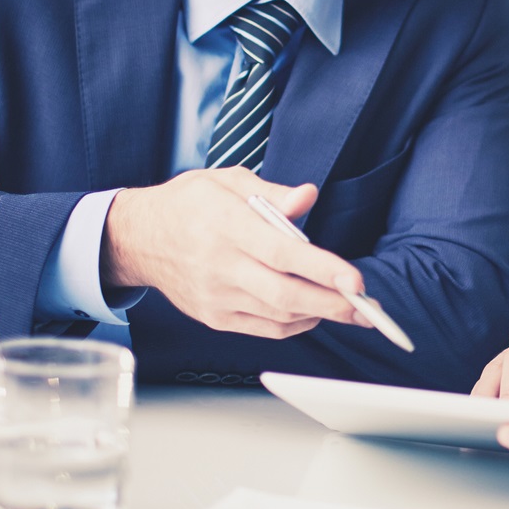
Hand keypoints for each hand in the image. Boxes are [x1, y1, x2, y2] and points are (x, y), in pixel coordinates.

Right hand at [100, 167, 369, 338]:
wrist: (139, 238)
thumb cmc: (189, 204)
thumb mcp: (226, 180)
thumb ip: (271, 193)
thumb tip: (307, 197)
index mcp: (226, 225)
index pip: (281, 252)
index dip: (322, 269)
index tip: (355, 280)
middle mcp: (220, 265)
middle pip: (285, 294)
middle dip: (333, 305)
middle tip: (368, 309)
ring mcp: (216, 296)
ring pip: (278, 314)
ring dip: (320, 315)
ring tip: (350, 309)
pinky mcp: (214, 316)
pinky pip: (264, 328)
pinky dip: (295, 324)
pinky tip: (314, 312)